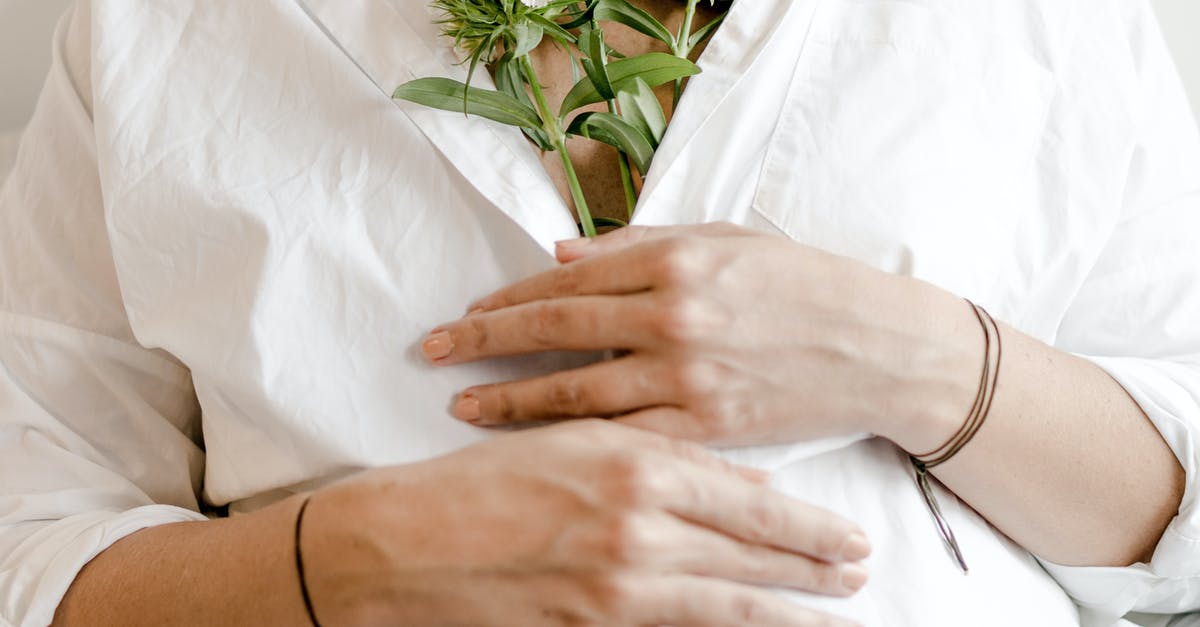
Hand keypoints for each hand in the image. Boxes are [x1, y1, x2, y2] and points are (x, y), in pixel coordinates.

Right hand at [301, 420, 869, 625]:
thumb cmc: (482, 482)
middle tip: (860, 575)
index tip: (848, 537)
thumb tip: (744, 485)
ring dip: (789, 610)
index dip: (804, 525)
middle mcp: (638, 527)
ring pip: (729, 603)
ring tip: (836, 613)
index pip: (746, 501)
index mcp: (635, 465)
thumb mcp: (576, 446)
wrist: (402, 546)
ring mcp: (618, 587)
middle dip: (813, 569)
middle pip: (750, 555)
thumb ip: (662, 458)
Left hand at [423, 223, 978, 448]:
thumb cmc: (806, 284)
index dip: (508, 298)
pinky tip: (538, 450)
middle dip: (483, 343)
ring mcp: (689, 378)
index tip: (466, 312)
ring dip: (513, 401)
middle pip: (555, 334)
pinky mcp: (709, 429)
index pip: (566, 282)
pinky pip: (628, 439)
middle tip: (432, 353)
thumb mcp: (724, 241)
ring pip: (578, 394)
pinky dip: (578, 444)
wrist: (880, 348)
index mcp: (675, 263)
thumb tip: (561, 255)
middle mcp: (672, 317)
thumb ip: (638, 247)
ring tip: (463, 407)